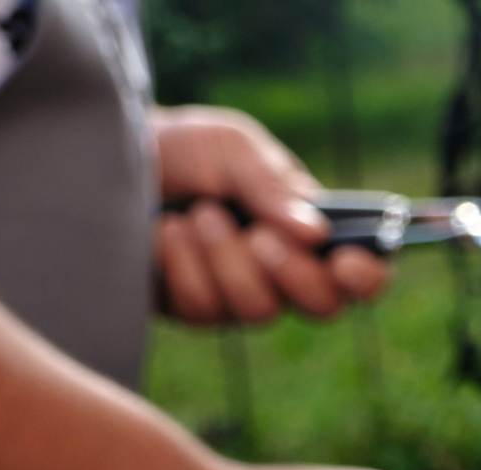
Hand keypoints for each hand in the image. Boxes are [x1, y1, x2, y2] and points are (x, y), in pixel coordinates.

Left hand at [151, 107, 389, 323]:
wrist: (114, 157)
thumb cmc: (185, 149)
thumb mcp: (234, 148)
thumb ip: (275, 187)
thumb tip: (318, 234)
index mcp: (311, 233)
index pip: (362, 275)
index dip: (367, 279)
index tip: (346, 262)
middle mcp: (284, 275)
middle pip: (321, 307)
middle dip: (292, 273)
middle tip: (258, 235)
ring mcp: (238, 298)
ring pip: (258, 310)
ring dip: (226, 258)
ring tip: (197, 213)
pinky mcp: (192, 310)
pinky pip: (203, 307)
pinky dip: (183, 264)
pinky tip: (164, 231)